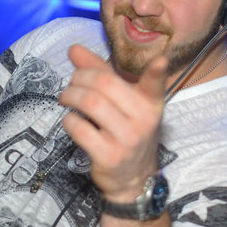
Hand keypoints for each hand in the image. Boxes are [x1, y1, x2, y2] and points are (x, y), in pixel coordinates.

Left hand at [60, 44, 168, 201]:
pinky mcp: (109, 156)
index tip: (161, 59)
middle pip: (104, 84)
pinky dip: (69, 120)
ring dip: (70, 96)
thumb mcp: (121, 102)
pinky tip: (71, 121)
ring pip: (90, 103)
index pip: (155, 85)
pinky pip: (80, 128)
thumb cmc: (126, 131)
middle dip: (79, 78)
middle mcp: (144, 120)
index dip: (157, 71)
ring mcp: (128, 139)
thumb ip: (100, 73)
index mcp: (151, 103)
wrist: (132, 178)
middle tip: (71, 84)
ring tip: (66, 98)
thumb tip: (73, 49)